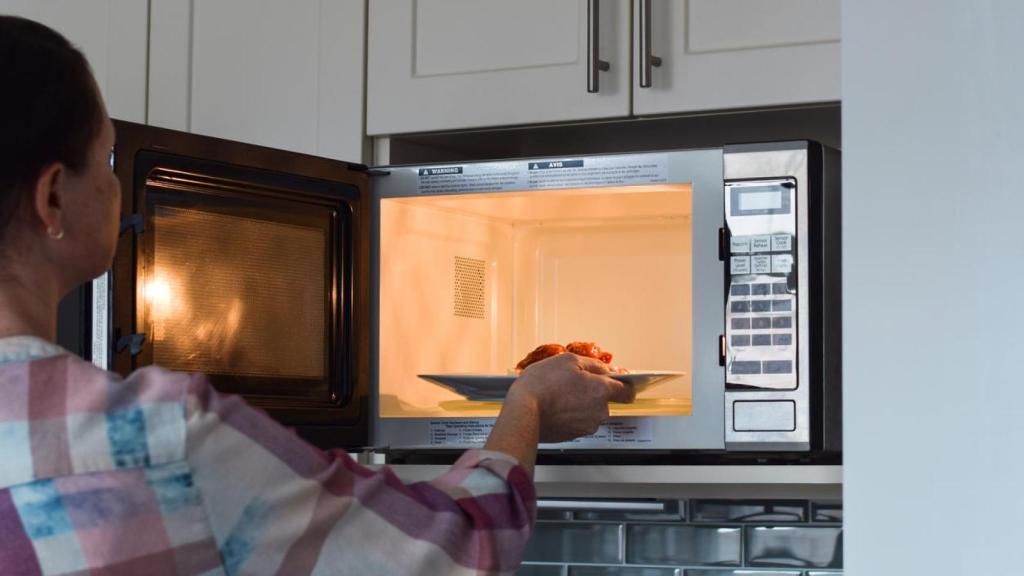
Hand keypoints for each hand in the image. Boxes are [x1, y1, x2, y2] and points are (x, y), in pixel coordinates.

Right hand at [507, 353, 634, 442]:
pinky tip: (556, 406)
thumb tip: (606, 369)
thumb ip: (594, 364)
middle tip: (573, 383)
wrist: (523, 412)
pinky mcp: (573, 435)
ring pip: (590, 412)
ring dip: (580, 404)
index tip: (618, 382)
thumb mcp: (569, 360)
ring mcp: (587, 426)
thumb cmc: (542, 385)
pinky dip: (570, 415)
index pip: (627, 391)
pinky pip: (578, 422)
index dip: (623, 384)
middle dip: (593, 392)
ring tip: (560, 395)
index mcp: (602, 391)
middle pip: (605, 401)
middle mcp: (599, 411)